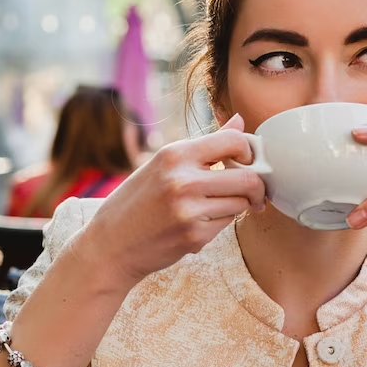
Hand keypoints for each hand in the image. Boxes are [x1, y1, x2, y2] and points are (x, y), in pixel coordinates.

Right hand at [77, 114, 266, 288]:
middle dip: (256, 187)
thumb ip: (204, 145)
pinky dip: (219, 223)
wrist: (110, 245)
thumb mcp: (162, 165)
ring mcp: (190, 210)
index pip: (233, 141)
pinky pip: (226, 224)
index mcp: (174, 154)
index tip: (247, 161)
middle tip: (252, 193)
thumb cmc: (135, 203)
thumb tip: (239, 121)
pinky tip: (196, 225)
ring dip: (237, 206)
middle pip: (248, 178)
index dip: (249, 151)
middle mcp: (183, 180)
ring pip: (241, 203)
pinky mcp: (194, 237)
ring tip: (215, 208)